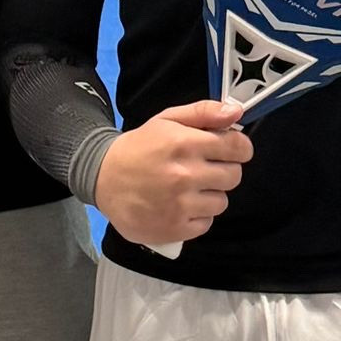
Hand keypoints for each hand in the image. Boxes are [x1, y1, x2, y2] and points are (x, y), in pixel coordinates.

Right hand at [95, 100, 251, 249]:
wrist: (102, 178)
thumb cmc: (139, 148)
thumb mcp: (167, 120)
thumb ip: (203, 112)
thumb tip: (237, 111)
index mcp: (184, 144)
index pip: (238, 147)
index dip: (239, 148)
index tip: (230, 150)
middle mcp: (185, 175)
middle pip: (234, 176)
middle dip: (223, 170)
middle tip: (202, 169)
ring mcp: (180, 205)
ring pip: (222, 202)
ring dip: (209, 195)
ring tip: (188, 189)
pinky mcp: (175, 228)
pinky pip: (207, 223)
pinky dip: (197, 216)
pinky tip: (180, 206)